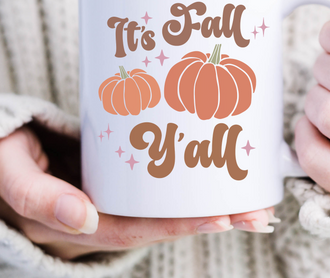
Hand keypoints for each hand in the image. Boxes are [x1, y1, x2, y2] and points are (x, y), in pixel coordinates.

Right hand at [0, 126, 277, 260]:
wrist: (7, 146)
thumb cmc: (7, 159)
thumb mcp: (13, 176)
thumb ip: (39, 197)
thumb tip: (84, 218)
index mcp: (82, 223)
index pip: (138, 230)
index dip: (179, 227)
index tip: (221, 218)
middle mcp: (105, 214)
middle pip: (164, 221)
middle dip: (211, 219)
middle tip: (257, 212)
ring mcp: (116, 195)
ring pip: (167, 205)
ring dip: (209, 203)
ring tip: (252, 198)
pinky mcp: (121, 175)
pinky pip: (159, 184)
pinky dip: (188, 184)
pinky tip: (216, 174)